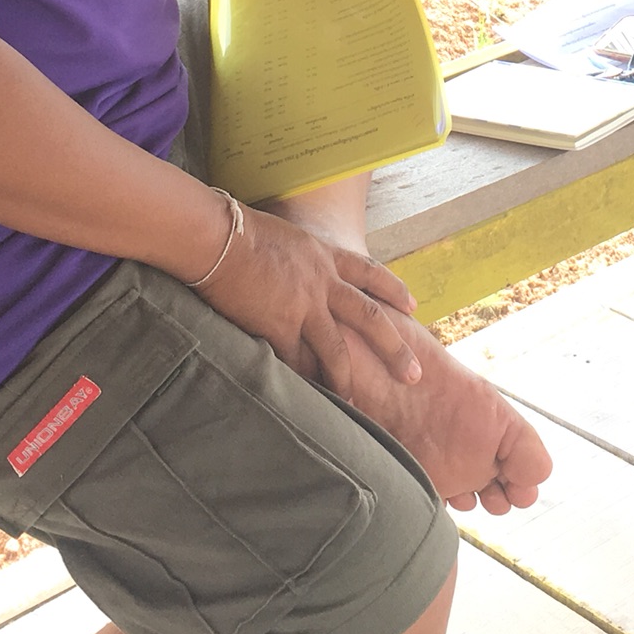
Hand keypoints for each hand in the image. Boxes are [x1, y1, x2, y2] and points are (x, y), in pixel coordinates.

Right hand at [190, 200, 422, 393]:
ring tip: (355, 404)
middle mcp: (323, 283)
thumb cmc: (240, 229)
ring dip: (345, 381)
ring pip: (336, 352)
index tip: (412, 307)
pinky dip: (300, 382)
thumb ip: (297, 255)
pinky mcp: (279, 326)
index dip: (393, 290)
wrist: (219, 235)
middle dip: (395, 349)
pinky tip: (306, 402)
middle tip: (413, 374)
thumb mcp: (285, 236)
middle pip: (370, 318)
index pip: (369, 273)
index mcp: (325, 256)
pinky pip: (295, 362)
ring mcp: (304, 307)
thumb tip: (290, 264)